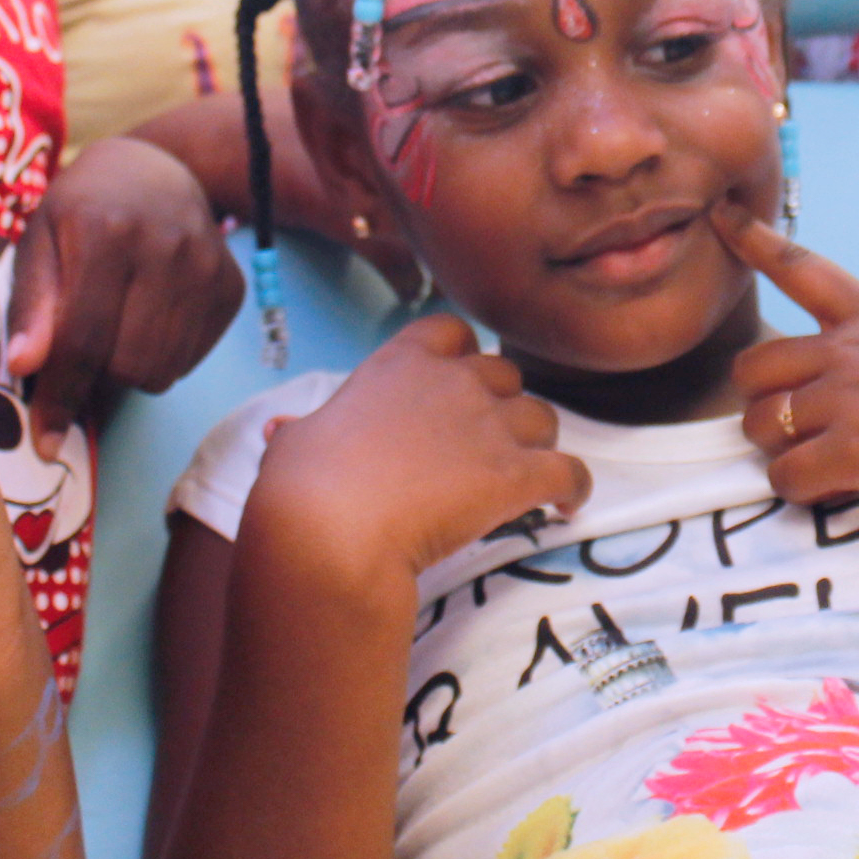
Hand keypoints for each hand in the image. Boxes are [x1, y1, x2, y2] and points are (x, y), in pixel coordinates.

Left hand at [5, 135, 245, 434]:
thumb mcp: (39, 242)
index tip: (44, 438)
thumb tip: (23, 368)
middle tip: (82, 353)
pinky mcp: (232, 286)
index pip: (83, 339)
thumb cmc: (82, 210)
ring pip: (164, 370)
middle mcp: (166, 246)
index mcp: (105, 232)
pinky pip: (192, 360)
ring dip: (129, 372)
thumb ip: (31, 306)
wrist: (155, 169)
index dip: (61, 395)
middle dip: (96, 377)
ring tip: (113, 332)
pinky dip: (162, 359)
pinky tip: (147, 322)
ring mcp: (208, 266)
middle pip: (129, 364)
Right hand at [248, 316, 590, 581]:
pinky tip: (566, 507)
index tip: (457, 383)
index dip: (461, 356)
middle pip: (505, 374)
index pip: (452, 331)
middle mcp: (454, 382)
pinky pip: (570, 471)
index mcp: (401, 364)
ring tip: (527, 477)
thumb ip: (302, 430)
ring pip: (543, 417)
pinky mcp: (516, 474)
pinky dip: (573, 487)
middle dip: (501, 405)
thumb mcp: (295, 443)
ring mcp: (490, 426)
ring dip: (537, 443)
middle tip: (488, 444)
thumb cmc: (304, 485)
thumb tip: (284, 431)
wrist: (334, 528)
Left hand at [719, 203, 858, 513]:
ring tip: (818, 463)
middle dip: (760, 400)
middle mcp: (851, 351)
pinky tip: (832, 490)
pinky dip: (799, 489)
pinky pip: (788, 475)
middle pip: (754, 366)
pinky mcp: (858, 451)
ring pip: (761, 426)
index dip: (752, 239)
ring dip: (779, 450)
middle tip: (795, 426)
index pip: (800, 267)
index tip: (718, 217)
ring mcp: (850, 400)